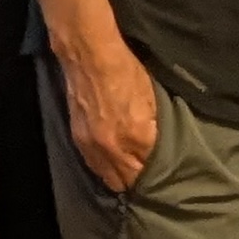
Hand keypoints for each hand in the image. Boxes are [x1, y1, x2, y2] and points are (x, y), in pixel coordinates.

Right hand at [61, 37, 160, 192]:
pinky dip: (104, 167)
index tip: (160, 173)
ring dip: (120, 177)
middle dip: (137, 180)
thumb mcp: (151, 99)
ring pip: (108, 178)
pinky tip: (110, 161)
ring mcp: (92, 146)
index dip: (155, 173)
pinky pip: (94, 166)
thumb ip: (152, 129)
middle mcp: (113, 148)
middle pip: (127, 181)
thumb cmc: (126, 72)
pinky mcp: (78, 140)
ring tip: (128, 173)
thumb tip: (154, 149)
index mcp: (136, 136)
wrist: (89, 57)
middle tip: (145, 176)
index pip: (148, 170)